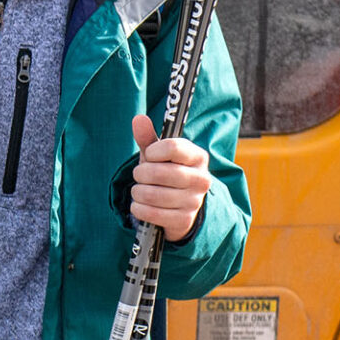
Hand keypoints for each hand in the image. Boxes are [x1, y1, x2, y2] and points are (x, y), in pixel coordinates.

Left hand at [129, 114, 213, 242]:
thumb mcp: (158, 155)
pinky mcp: (184, 220)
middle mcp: (201, 179)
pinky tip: (140, 205)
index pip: (173, 147)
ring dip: (137, 192)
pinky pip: (152, 213)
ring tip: (139, 191)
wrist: (180, 207)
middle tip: (139, 175)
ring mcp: (194, 201)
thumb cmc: (166, 173)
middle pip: (159, 172)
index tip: (149, 155)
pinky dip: (138, 208)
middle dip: (140, 174)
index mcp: (198, 157)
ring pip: (152, 194)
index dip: (153, 151)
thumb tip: (138, 118)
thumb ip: (148, 138)